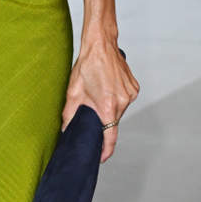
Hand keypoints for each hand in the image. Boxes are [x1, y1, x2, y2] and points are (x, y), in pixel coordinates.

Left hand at [61, 36, 137, 161]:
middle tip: (92, 108)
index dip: (105, 150)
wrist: (101, 44)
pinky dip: (117, 98)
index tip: (101, 157)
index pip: (110, 136)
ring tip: (100, 92)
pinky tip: (108, 87)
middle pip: (113, 121)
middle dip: (103, 119)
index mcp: (108, 106)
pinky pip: (125, 100)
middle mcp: (123, 102)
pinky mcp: (134, 87)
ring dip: (110, 107)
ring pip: (119, 110)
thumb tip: (66, 129)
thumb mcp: (73, 92)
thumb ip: (69, 115)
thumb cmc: (87, 65)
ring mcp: (131, 94)